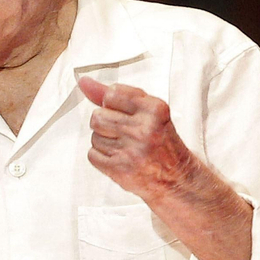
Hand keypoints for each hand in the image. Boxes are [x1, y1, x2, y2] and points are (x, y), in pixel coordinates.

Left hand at [78, 76, 197, 199]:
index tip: (124, 113)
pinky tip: (118, 158)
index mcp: (154, 109)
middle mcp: (143, 128)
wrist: (176, 177)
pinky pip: (92, 155)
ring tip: (124, 146)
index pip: (112, 94)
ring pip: (94, 136)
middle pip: (97, 116)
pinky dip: (101, 157)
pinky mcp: (120, 169)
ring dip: (104, 141)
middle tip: (125, 133)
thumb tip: (84, 82)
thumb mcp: (147, 111)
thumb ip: (117, 95)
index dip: (112, 104)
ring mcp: (131, 150)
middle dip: (106, 124)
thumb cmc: (160, 140)